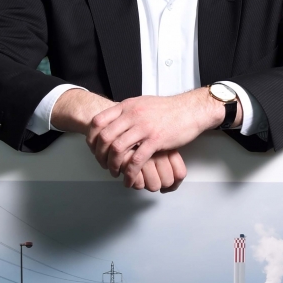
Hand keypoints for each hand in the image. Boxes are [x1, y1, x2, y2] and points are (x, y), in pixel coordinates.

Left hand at [49, 88, 184, 192]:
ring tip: (114, 173)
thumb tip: (114, 119)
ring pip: (118, 149)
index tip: (92, 148)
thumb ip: (127, 111)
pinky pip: (137, 159)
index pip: (98, 121)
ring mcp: (144, 127)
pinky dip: (130, 172)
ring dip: (113, 165)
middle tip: (102, 164)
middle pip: (105, 137)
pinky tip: (129, 179)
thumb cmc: (168, 109)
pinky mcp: (156, 140)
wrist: (190, 110)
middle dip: (100, 155)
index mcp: (127, 106)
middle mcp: (132, 115)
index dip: (91, 137)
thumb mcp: (142, 103)